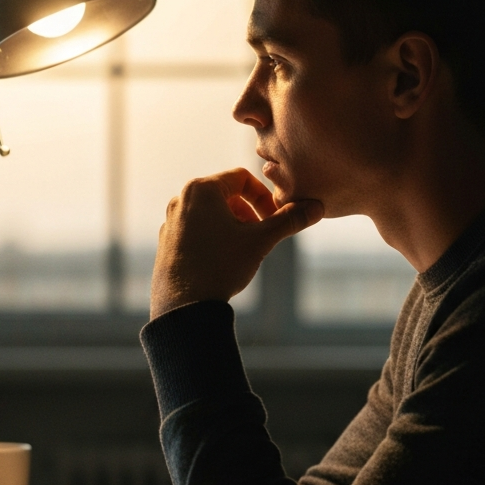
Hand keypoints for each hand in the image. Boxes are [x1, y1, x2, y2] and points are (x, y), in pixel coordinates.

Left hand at [150, 168, 322, 319]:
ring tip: (241, 249)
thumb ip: (288, 220)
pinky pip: (195, 230)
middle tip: (259, 235)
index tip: (273, 218)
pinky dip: (213, 237)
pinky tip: (221, 261)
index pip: (242, 178)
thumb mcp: (260, 241)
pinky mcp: (166, 241)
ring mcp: (171, 221)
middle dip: (248, 211)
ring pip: (210, 213)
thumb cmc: (221, 266)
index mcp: (202, 189)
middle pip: (225, 194)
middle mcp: (181, 199)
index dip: (263, 196)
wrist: (184, 306)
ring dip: (232, 225)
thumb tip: (317, 207)